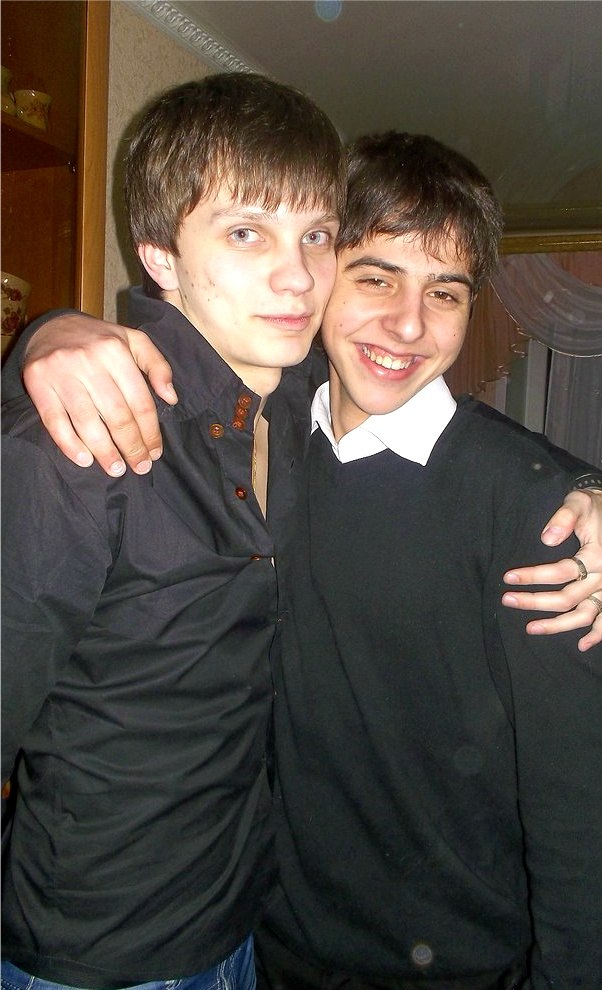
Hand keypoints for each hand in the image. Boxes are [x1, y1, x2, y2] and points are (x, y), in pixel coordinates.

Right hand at [22, 313, 176, 475]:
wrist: (50, 326)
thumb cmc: (99, 340)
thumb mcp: (134, 341)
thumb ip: (158, 366)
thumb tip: (171, 398)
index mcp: (116, 351)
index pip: (140, 401)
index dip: (150, 432)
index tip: (154, 453)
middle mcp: (89, 360)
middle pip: (116, 415)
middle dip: (131, 447)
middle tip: (139, 467)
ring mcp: (61, 372)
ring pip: (87, 421)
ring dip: (104, 452)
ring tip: (116, 469)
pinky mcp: (37, 382)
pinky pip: (55, 420)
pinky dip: (70, 444)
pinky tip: (85, 460)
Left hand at [502, 491, 601, 651]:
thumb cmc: (594, 506)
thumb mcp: (579, 503)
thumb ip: (564, 518)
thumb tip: (547, 539)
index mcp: (595, 556)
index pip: (560, 572)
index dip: (532, 576)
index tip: (508, 577)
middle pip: (567, 598)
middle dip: (535, 602)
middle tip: (507, 600)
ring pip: (584, 615)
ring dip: (557, 626)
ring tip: (530, 629)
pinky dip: (596, 635)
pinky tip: (581, 645)